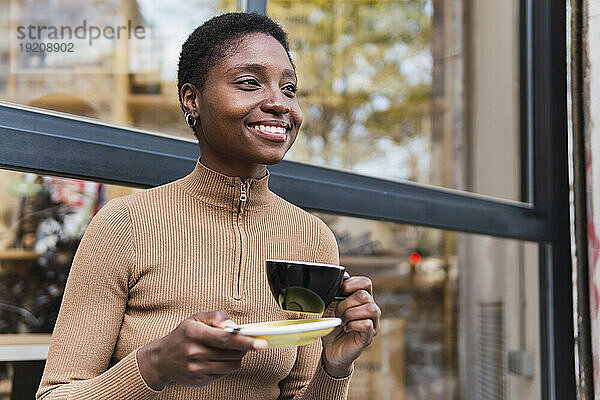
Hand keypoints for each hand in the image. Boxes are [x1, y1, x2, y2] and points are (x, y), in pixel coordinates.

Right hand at [137, 310, 266, 389]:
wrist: (161, 360)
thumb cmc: (183, 335)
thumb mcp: (196, 319)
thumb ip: (217, 317)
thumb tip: (233, 326)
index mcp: (194, 334)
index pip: (225, 339)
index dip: (245, 341)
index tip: (261, 343)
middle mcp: (195, 353)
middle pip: (233, 353)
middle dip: (242, 347)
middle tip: (240, 341)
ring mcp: (197, 370)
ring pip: (232, 365)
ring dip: (236, 357)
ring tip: (225, 350)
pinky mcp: (200, 382)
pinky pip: (224, 374)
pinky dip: (225, 366)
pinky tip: (214, 360)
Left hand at [321, 276, 380, 376]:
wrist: (330, 350)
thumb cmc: (332, 327)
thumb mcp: (329, 306)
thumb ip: (335, 292)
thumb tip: (343, 274)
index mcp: (362, 299)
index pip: (366, 282)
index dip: (351, 284)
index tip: (339, 293)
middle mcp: (371, 309)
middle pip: (364, 295)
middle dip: (346, 303)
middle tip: (338, 312)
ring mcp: (372, 323)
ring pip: (370, 308)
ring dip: (351, 313)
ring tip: (343, 321)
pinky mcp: (369, 336)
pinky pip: (366, 324)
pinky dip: (353, 324)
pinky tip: (346, 328)